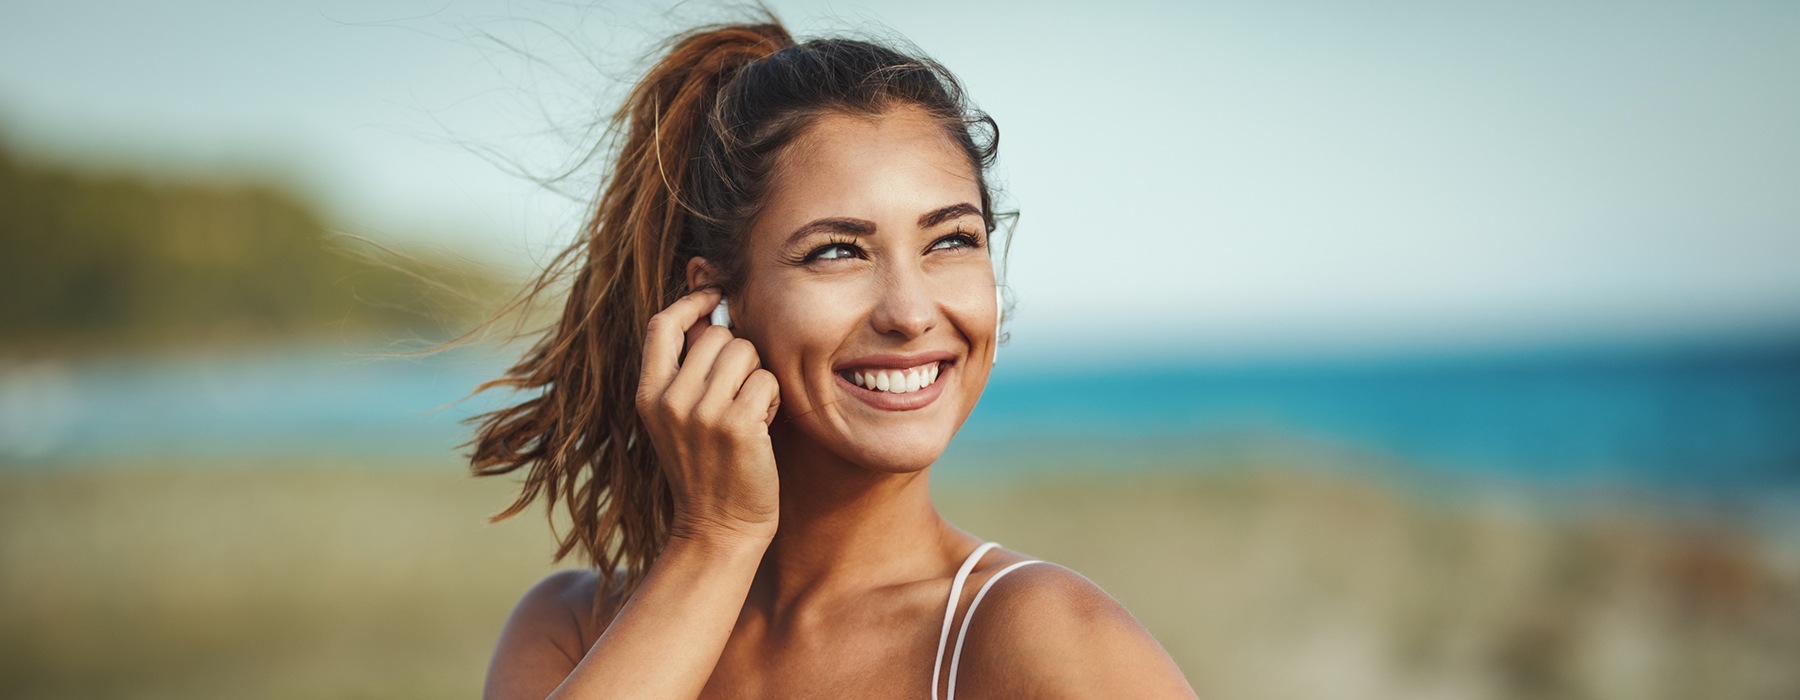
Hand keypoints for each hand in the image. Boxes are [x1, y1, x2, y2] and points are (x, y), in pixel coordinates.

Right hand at [636, 288, 781, 545]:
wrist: (718, 527)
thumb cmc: (707, 467)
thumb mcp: (678, 419)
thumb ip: (687, 371)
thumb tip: (714, 314)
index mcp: (648, 394)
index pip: (663, 325)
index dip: (691, 302)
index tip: (715, 298)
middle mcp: (669, 399)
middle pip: (718, 336)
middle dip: (738, 357)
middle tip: (738, 395)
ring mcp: (702, 412)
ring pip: (745, 353)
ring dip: (756, 378)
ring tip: (748, 412)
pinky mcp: (737, 424)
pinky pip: (766, 379)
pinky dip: (771, 399)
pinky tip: (761, 427)